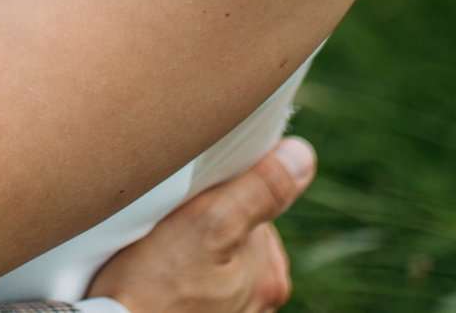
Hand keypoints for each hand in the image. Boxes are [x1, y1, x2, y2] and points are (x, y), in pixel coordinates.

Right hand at [84, 139, 315, 312]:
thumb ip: (259, 191)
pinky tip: (155, 271)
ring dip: (191, 244)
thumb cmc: (153, 287)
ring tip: (158, 247)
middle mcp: (259, 300)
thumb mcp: (208, 224)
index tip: (190, 196)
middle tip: (169, 222)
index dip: (220, 190)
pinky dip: (179, 271)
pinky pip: (196, 280)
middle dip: (207, 218)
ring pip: (214, 256)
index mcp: (270, 275)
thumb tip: (302, 156)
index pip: (255, 206)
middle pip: (236, 232)